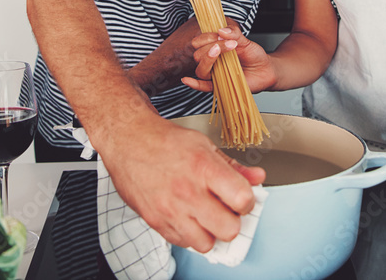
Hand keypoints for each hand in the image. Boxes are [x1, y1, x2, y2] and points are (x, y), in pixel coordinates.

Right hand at [100, 114, 264, 252]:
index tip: (242, 198)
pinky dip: (189, 234)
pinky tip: (188, 217)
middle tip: (226, 209)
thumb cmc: (165, 141)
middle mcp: (187, 192)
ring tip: (206, 216)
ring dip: (210, 232)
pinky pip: (183, 243)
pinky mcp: (156, 222)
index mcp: (204, 168)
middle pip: (228, 229)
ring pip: (206, 243)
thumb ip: (233, 166)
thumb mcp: (204, 145)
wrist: (128, 141)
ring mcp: (170, 210)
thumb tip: (257, 178)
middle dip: (232, 221)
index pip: (242, 199)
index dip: (247, 201)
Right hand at [183, 23, 274, 92]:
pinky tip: (187, 80)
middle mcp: (212, 62)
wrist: (265, 70)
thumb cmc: (254, 56)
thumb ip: (234, 34)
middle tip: (228, 43)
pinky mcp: (219, 86)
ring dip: (208, 59)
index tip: (220, 34)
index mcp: (214, 49)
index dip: (206, 37)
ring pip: (201, 69)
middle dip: (210, 47)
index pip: (200, 42)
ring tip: (219, 51)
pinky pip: (203, 87)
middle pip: (198, 55)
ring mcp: (215, 74)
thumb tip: (221, 30)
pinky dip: (194, 84)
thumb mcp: (245, 41)